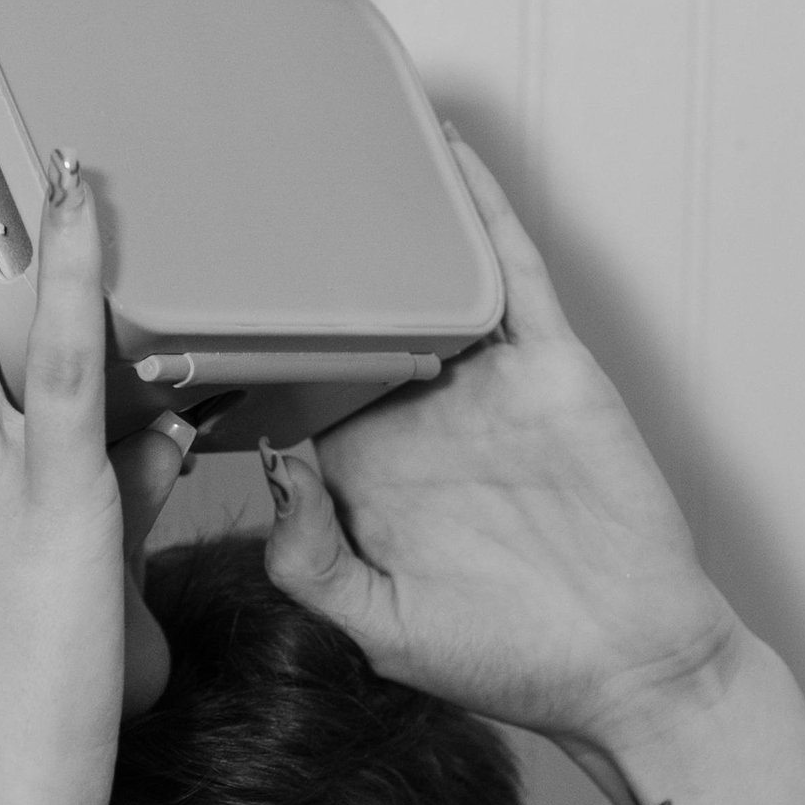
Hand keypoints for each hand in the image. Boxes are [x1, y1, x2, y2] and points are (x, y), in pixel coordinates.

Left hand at [262, 140, 740, 756]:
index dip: (236, 346)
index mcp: (364, 476)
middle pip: (345, 317)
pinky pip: (512, 274)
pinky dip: (483, 212)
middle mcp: (419, 418)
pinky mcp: (550, 369)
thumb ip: (312, 563)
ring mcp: (485, 387)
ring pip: (423, 279)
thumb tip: (278, 469)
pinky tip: (448, 154)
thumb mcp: (382, 628)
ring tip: (324, 136)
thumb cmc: (512, 662)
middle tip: (228, 182)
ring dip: (385, 214)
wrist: (631, 669)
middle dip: (294, 262)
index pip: (286, 390)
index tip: (174, 296)